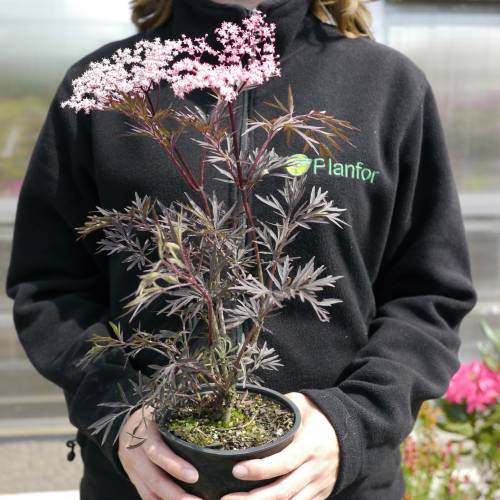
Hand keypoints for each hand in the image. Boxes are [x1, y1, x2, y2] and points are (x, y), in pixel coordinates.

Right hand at [118, 405, 201, 499]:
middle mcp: (137, 452)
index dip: (174, 465)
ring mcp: (133, 469)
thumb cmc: (155, 418)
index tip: (195, 476)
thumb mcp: (162, 414)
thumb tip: (211, 427)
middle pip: (155, 478)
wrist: (126, 426)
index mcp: (145, 432)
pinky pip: (146, 496)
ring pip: (150, 492)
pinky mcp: (134, 480)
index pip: (157, 451)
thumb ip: (180, 421)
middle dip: (177, 494)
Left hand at [220, 392, 339, 499]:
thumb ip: (282, 406)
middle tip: (226, 498)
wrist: (352, 432)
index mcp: (309, 446)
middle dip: (252, 499)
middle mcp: (314, 469)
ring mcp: (317, 485)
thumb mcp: (303, 404)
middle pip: (282, 491)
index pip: (283, 462)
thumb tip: (255, 403)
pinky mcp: (319, 495)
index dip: (260, 469)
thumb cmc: (321, 416)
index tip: (237, 469)